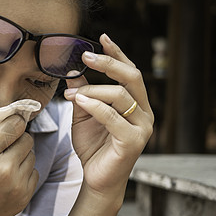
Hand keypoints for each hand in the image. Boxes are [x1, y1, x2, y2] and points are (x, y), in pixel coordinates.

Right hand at [0, 104, 38, 215]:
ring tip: (5, 160)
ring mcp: (16, 185)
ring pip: (32, 156)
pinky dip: (25, 171)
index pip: (14, 126)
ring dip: (21, 154)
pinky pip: (34, 174)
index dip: (12, 121)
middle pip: (27, 139)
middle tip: (5, 143)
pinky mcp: (22, 198)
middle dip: (17, 137)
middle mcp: (4, 169)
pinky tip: (9, 175)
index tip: (8, 124)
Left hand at [64, 34, 153, 195]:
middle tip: (86, 56)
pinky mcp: (133, 141)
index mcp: (136, 103)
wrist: (97, 177)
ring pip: (119, 95)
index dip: (117, 54)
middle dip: (108, 63)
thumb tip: (74, 70)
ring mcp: (142, 127)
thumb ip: (82, 92)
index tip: (102, 38)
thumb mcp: (84, 113)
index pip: (130, 72)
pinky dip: (94, 106)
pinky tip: (79, 101)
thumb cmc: (93, 145)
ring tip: (71, 93)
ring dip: (92, 89)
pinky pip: (113, 116)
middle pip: (132, 77)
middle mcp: (144, 112)